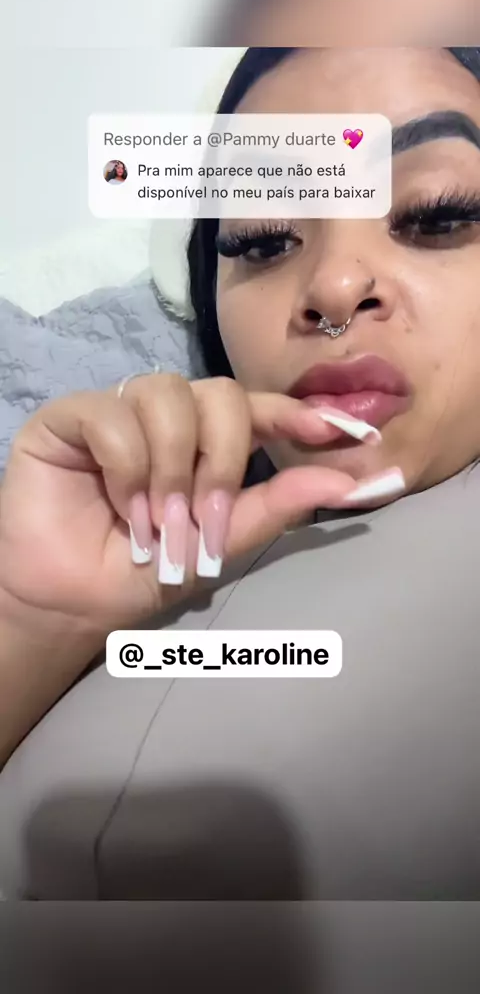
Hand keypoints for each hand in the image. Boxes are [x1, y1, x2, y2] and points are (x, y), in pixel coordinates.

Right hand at [0, 373, 397, 635]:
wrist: (69, 601)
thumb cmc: (142, 572)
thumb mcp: (221, 545)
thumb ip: (277, 507)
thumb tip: (347, 480)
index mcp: (206, 441)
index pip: (257, 408)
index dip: (297, 413)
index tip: (342, 431)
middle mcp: (167, 416)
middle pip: (220, 394)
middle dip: (224, 460)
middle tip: (208, 519)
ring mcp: (119, 410)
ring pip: (168, 396)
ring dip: (173, 467)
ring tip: (158, 523)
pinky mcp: (71, 416)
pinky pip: (113, 414)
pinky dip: (127, 466)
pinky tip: (121, 505)